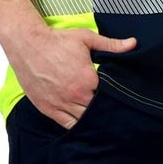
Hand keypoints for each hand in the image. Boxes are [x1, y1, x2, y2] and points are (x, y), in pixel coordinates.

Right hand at [10, 26, 136, 129]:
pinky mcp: (48, 109)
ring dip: (89, 116)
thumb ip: (111, 45)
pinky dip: (75, 123)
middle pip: (96, 110)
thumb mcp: (87, 38)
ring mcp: (61, 105)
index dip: (111, 93)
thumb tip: (133, 44)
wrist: (29, 44)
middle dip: (101, 105)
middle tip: (103, 98)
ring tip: (93, 107)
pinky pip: (67, 125)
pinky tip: (80, 117)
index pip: (107, 95)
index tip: (111, 88)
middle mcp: (75, 96)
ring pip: (83, 120)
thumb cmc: (58, 40)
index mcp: (87, 80)